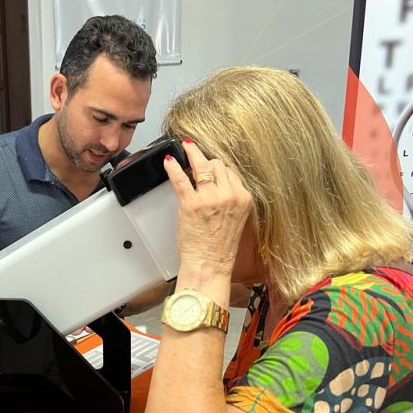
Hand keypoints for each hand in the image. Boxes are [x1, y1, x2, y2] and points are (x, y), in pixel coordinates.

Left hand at [163, 139, 252, 274]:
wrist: (209, 265)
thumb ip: (230, 200)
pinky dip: (173, 167)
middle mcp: (229, 195)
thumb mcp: (235, 220)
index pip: (232, 172)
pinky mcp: (191, 204)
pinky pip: (180, 179)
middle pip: (219, 165)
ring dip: (192, 153)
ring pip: (202, 166)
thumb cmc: (220, 248)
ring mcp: (209, 198)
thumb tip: (216, 183)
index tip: (211, 168)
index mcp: (243, 199)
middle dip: (207, 162)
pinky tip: (168, 161)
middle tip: (197, 159)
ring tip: (186, 146)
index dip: (219, 169)